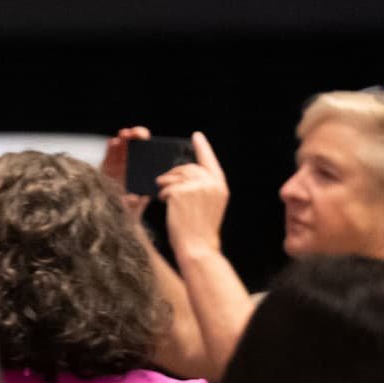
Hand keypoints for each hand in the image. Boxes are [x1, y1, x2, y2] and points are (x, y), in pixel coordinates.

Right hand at [103, 125, 152, 223]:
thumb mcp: (133, 208)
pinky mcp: (105, 168)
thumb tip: (134, 197)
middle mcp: (131, 167)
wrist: (114, 218)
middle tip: (135, 133)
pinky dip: (111, 149)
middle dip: (135, 139)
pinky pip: (109, 156)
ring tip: (123, 136)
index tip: (147, 139)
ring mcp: (117, 167)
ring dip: (122, 141)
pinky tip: (113, 142)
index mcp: (142, 173)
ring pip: (121, 150)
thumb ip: (133, 203)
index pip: (147, 155)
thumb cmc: (128, 211)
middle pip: (134, 149)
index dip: (147, 146)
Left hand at [157, 131, 228, 259]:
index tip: (196, 136)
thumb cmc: (199, 229)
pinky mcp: (181, 192)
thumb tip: (184, 173)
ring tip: (165, 195)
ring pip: (175, 175)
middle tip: (164, 181)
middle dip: (175, 173)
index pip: (210, 162)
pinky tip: (165, 203)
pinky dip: (163, 194)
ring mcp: (196, 187)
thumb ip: (202, 188)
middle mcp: (211, 184)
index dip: (202, 148)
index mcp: (220, 187)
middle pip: (188, 167)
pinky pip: (166, 186)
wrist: (196, 246)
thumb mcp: (209, 205)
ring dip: (166, 183)